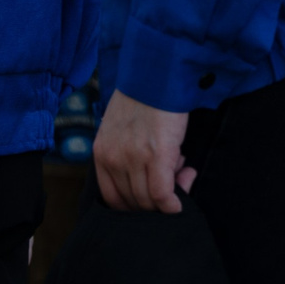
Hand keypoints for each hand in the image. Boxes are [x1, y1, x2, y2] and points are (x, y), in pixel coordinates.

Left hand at [92, 90, 195, 212]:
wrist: (153, 76)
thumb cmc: (141, 101)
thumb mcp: (121, 130)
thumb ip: (128, 157)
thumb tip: (154, 183)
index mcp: (101, 153)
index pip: (112, 199)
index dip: (134, 207)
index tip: (152, 200)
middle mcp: (113, 159)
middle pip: (133, 203)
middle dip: (156, 203)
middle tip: (176, 182)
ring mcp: (133, 158)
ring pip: (149, 201)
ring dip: (170, 198)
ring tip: (183, 172)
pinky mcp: (156, 156)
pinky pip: (163, 194)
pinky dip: (174, 202)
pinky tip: (183, 195)